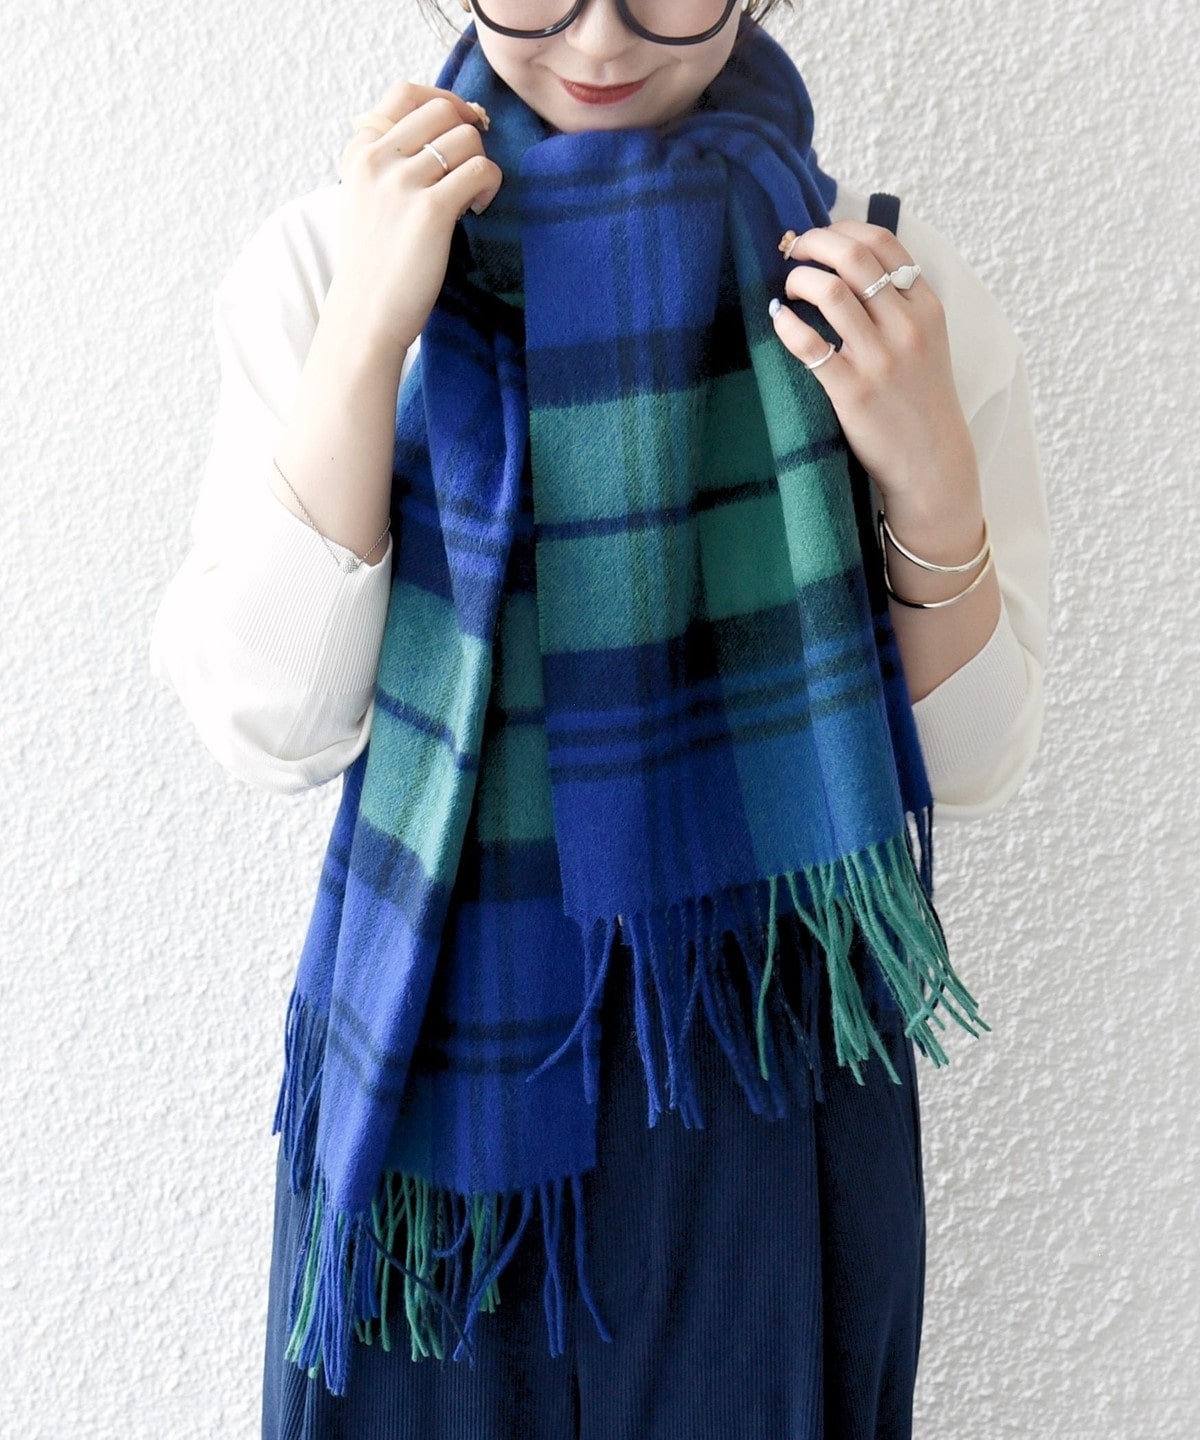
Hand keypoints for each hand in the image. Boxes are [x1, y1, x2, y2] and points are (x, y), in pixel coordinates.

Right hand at [330, 81, 503, 354]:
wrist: (364, 317)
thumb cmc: (373, 266)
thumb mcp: (365, 201)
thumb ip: (388, 164)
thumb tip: (443, 132)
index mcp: (359, 153)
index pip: (405, 94)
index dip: (443, 101)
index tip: (460, 127)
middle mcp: (376, 160)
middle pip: (442, 110)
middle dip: (468, 133)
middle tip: (471, 168)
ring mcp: (402, 184)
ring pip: (465, 138)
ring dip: (480, 163)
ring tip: (471, 198)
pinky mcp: (430, 211)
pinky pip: (480, 170)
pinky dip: (489, 185)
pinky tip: (477, 210)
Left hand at [769, 220, 977, 510]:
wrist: (932, 461)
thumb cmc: (920, 399)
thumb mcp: (927, 341)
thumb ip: (899, 303)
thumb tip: (850, 264)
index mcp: (925, 307)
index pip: (884, 243)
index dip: (843, 228)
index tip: (820, 234)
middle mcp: (905, 326)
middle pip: (853, 256)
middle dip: (813, 242)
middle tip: (792, 250)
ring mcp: (879, 358)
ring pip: (830, 292)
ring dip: (799, 279)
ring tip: (789, 289)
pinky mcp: (852, 391)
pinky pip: (810, 344)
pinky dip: (787, 324)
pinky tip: (779, 319)